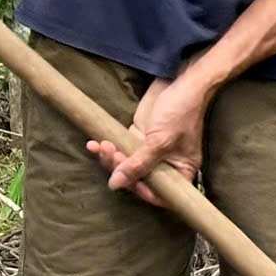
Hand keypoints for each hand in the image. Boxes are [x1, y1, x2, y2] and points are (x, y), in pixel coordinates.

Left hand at [88, 76, 211, 203]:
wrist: (179, 81)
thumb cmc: (180, 113)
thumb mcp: (160, 142)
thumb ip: (138, 165)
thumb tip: (115, 185)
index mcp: (180, 170)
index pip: (161, 193)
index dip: (142, 191)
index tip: (127, 182)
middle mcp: (165, 164)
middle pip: (138, 179)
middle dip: (121, 169)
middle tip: (112, 154)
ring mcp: (149, 151)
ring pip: (125, 164)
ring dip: (110, 157)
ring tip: (102, 145)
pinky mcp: (137, 137)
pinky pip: (119, 148)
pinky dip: (106, 147)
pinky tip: (94, 142)